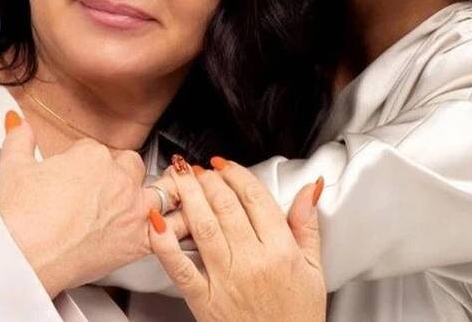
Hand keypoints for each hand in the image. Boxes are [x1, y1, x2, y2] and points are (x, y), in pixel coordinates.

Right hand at [0, 112, 183, 296]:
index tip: (72, 177)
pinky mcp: (139, 239)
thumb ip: (19, 138)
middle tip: (100, 189)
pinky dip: (175, 225)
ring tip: (147, 199)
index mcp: (92, 155)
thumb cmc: (21, 217)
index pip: (97, 150)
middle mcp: (118, 177)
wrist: (27, 256)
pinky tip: (179, 224)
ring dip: (152, 192)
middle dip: (119, 172)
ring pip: (157, 188)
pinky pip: (171, 227)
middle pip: (129, 164)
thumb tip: (18, 122)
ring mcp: (132, 208)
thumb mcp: (14, 167)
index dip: (84, 163)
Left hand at [147, 157, 325, 321]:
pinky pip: (179, 266)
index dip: (237, 174)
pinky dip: (164, 242)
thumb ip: (308, 225)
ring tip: (179, 177)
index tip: (226, 165)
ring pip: (203, 227)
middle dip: (209, 180)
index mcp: (281, 251)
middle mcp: (252, 262)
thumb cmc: (296, 316)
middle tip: (200, 168)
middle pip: (226, 207)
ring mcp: (225, 280)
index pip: (256, 198)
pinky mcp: (203, 300)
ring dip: (189, 196)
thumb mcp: (315, 269)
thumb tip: (310, 189)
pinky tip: (157, 221)